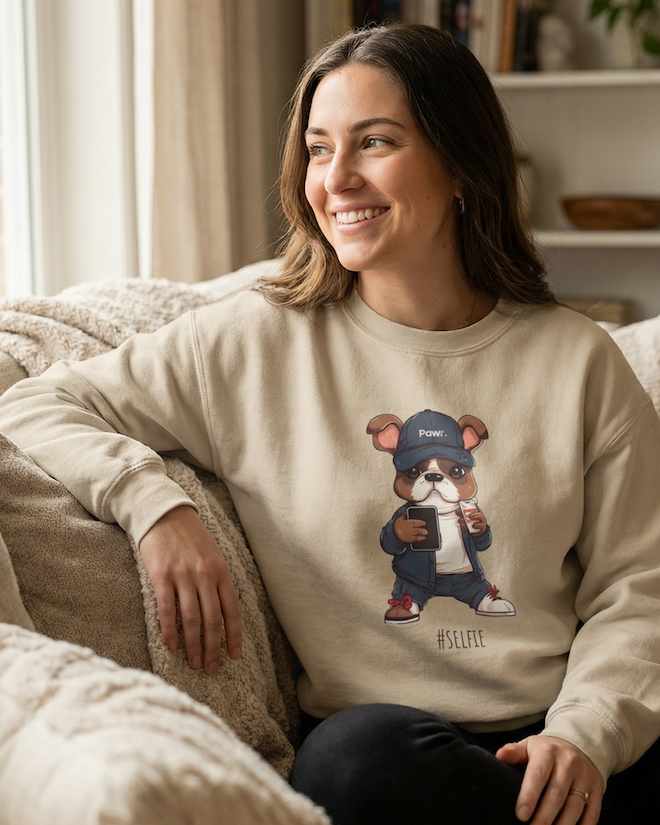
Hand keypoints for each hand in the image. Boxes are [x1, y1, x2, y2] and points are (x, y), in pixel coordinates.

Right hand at [138, 505, 241, 673]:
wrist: (164, 514)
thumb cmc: (191, 538)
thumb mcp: (213, 556)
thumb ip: (219, 582)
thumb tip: (224, 615)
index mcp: (221, 572)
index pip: (232, 611)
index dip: (234, 636)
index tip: (234, 656)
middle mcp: (205, 575)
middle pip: (212, 620)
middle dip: (213, 648)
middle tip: (210, 668)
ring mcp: (183, 576)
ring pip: (192, 619)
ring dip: (193, 645)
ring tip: (194, 663)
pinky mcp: (161, 576)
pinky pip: (167, 609)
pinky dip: (170, 630)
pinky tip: (172, 646)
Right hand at [394, 514, 426, 543]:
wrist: (393, 532)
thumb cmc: (398, 524)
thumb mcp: (401, 518)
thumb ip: (406, 514)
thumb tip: (411, 509)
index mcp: (405, 524)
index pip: (414, 523)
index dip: (420, 523)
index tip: (424, 523)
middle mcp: (406, 530)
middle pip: (416, 531)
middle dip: (422, 531)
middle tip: (426, 531)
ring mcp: (406, 536)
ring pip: (415, 536)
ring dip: (421, 536)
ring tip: (425, 535)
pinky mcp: (406, 540)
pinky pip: (414, 540)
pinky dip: (419, 539)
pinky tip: (422, 538)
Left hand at [496, 735, 603, 823]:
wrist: (580, 743)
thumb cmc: (548, 750)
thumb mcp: (530, 745)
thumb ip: (514, 752)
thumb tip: (500, 756)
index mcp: (548, 751)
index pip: (538, 775)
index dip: (529, 796)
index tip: (521, 815)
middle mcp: (569, 763)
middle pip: (556, 795)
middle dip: (544, 817)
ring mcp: (585, 776)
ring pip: (575, 806)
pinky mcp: (597, 789)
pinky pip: (592, 812)